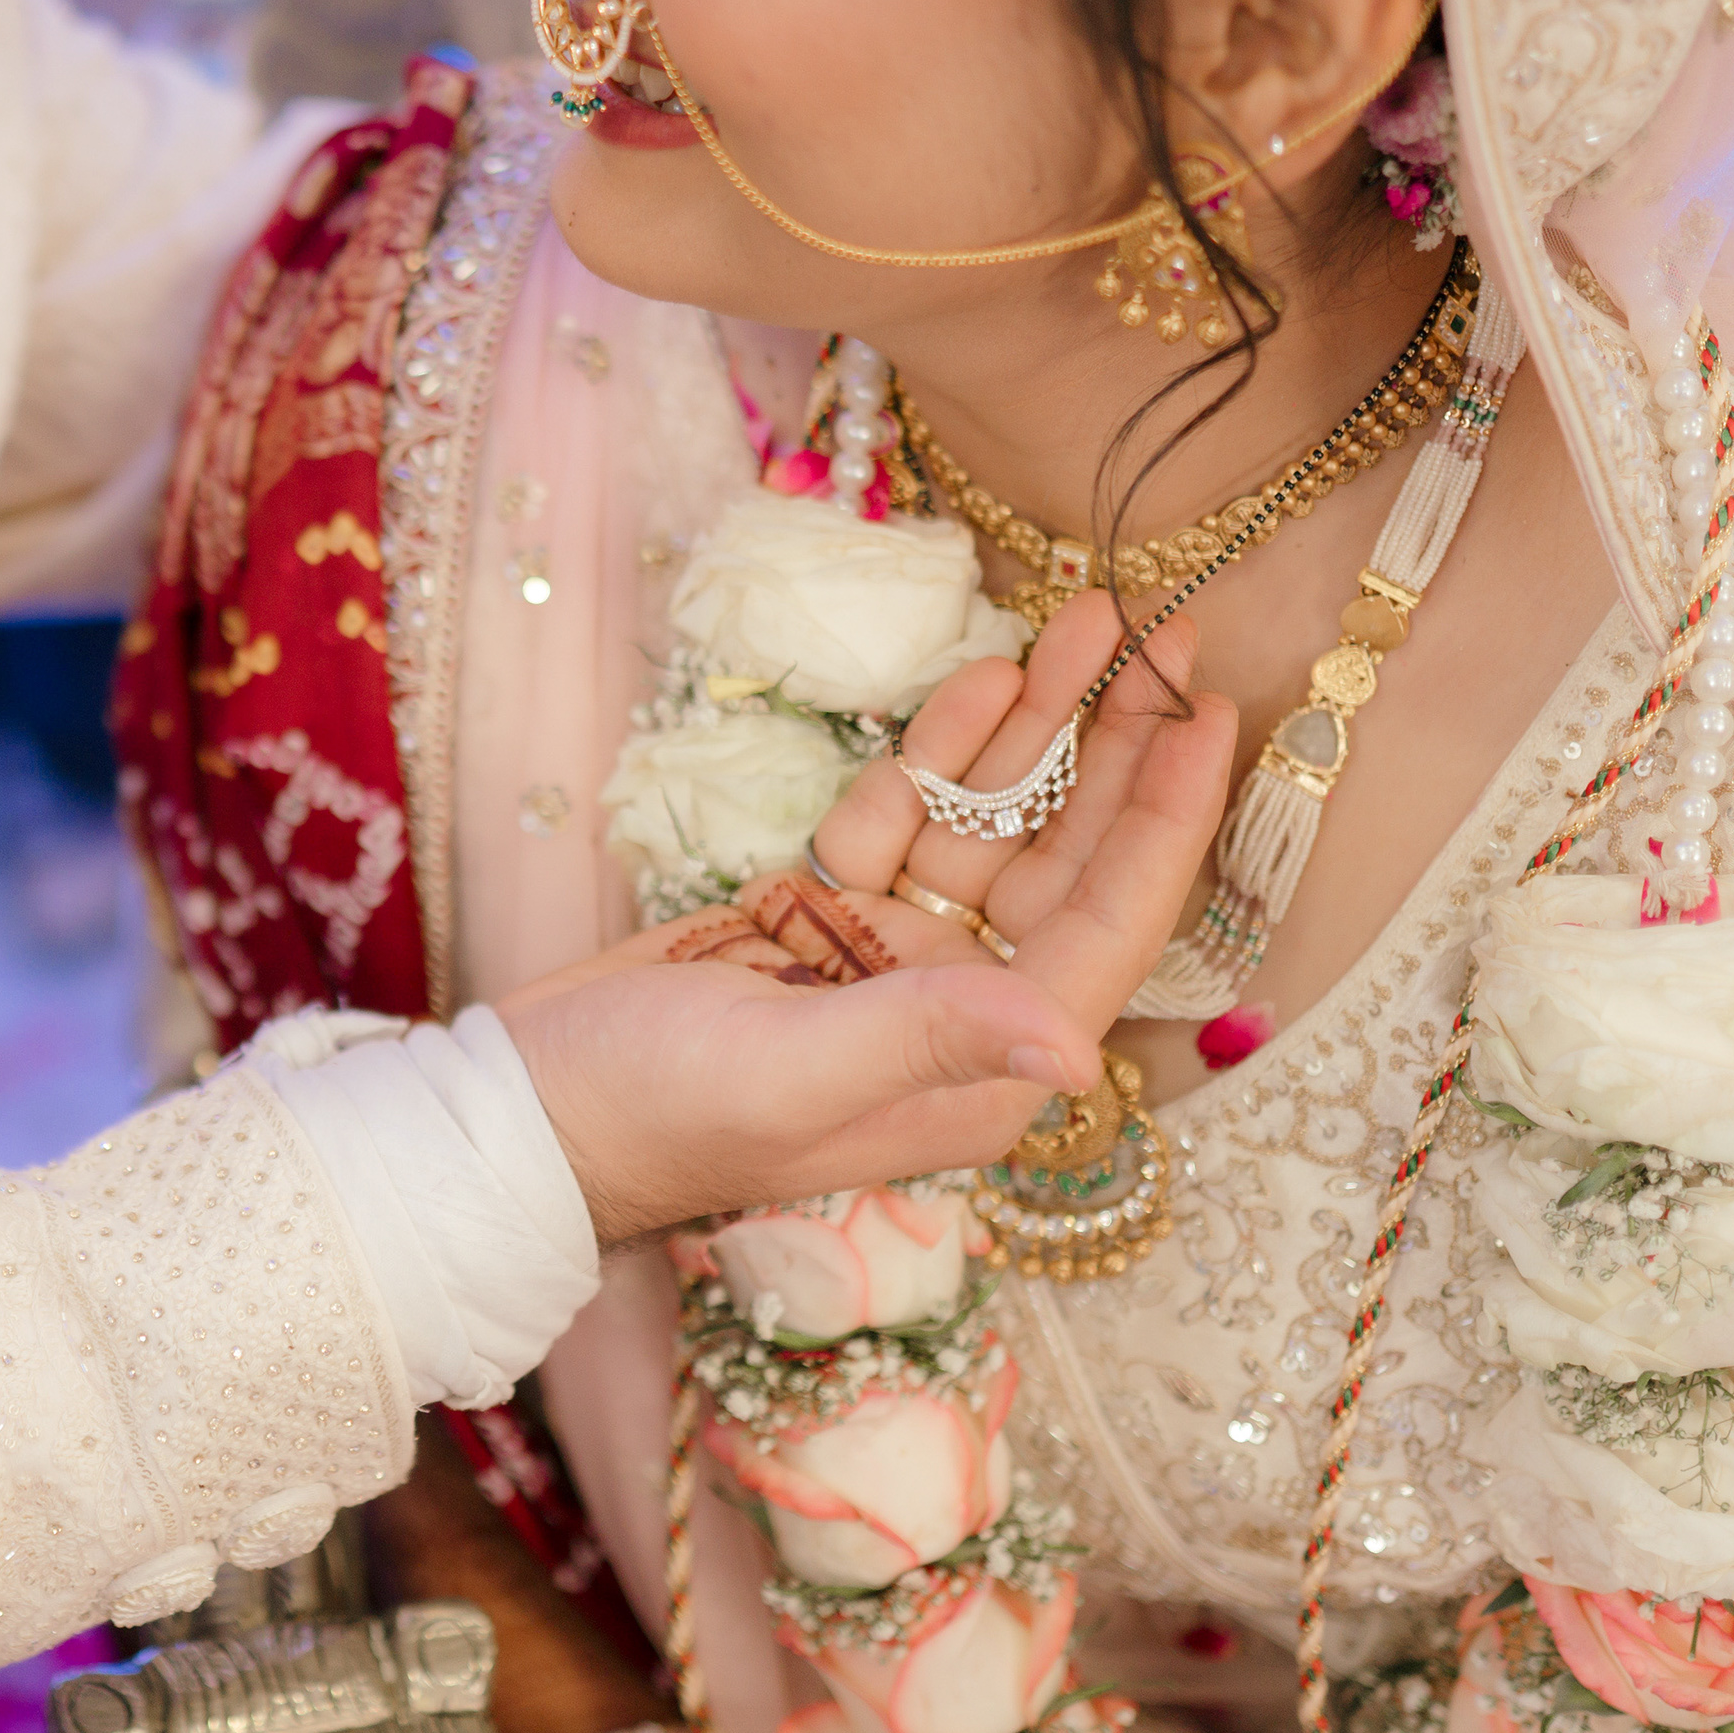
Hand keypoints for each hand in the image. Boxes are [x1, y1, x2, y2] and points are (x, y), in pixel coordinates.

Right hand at [497, 608, 1228, 1244]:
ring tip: (1080, 618)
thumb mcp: (795, 1073)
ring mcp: (891, 957)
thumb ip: (931, 1037)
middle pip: (1066, 859)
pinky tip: (987, 677)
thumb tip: (1078, 1050)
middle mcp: (958, 1009)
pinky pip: (908, 816)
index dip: (1166, 819)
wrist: (523, 1108)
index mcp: (979, 1068)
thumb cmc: (654, 1114)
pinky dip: (944, 751)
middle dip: (1115, 746)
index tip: (1211, 711)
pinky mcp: (823, 913)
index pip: (1108, 927)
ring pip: (992, 822)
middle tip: (1159, 631)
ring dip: (1035, 726)